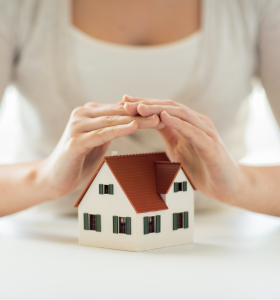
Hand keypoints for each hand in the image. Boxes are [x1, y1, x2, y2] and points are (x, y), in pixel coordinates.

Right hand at [38, 102, 159, 199]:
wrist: (54, 178)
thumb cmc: (79, 160)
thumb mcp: (98, 141)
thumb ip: (110, 129)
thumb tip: (132, 122)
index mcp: (89, 113)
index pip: (120, 110)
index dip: (141, 111)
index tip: (161, 113)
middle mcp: (82, 115)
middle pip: (118, 113)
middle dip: (142, 114)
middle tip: (164, 115)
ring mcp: (77, 127)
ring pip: (112, 121)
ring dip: (136, 121)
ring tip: (156, 120)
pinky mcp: (75, 141)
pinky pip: (101, 134)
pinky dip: (117, 131)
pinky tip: (133, 127)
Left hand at [123, 95, 246, 203]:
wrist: (227, 185)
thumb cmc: (201, 166)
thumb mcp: (178, 147)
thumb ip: (166, 132)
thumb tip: (147, 123)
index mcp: (186, 124)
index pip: (162, 109)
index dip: (143, 104)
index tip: (123, 101)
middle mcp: (196, 123)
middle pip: (168, 107)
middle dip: (146, 104)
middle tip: (125, 103)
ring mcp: (205, 133)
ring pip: (180, 115)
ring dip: (158, 110)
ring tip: (139, 107)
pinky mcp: (211, 146)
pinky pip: (194, 132)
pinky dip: (179, 123)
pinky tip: (164, 117)